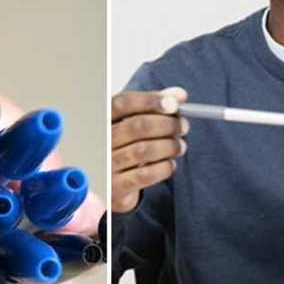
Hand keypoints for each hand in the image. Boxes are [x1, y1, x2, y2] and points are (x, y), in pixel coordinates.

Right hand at [110, 87, 187, 212]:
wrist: (111, 184)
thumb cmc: (125, 147)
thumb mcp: (135, 122)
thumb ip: (155, 105)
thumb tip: (179, 95)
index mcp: (102, 120)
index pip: (123, 102)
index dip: (150, 101)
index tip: (174, 104)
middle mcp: (99, 142)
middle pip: (136, 126)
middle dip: (167, 124)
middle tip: (183, 126)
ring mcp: (105, 165)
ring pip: (144, 150)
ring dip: (170, 146)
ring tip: (180, 146)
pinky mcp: (116, 188)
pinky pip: (145, 175)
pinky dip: (164, 167)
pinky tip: (170, 164)